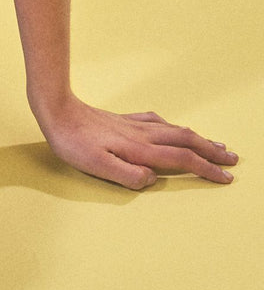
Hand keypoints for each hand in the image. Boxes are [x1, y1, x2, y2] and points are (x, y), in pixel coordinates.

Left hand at [32, 94, 238, 188]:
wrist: (57, 110)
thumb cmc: (73, 142)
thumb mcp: (96, 165)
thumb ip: (126, 175)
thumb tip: (152, 179)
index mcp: (140, 150)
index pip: (182, 160)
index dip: (206, 169)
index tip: (225, 178)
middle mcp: (143, 135)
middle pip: (187, 142)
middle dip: (212, 152)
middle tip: (233, 160)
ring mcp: (135, 125)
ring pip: (176, 130)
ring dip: (199, 139)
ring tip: (216, 144)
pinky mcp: (124, 120)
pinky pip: (159, 122)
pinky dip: (175, 128)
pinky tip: (174, 128)